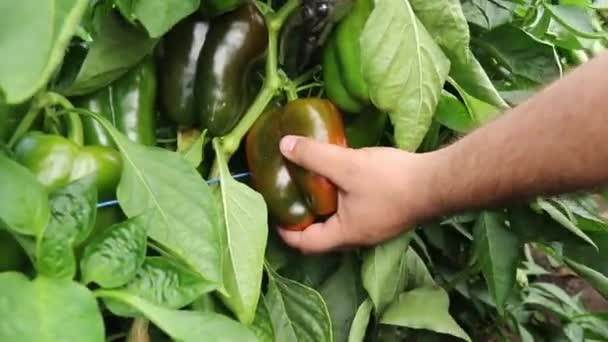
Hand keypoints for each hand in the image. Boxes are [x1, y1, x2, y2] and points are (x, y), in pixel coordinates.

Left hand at [277, 135, 439, 252]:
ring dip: (324, 209)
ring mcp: (375, 228)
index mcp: (345, 234)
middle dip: (303, 220)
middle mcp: (358, 238)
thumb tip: (284, 146)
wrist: (438, 182)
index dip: (285, 231)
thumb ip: (314, 156)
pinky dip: (342, 201)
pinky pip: (356, 214)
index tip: (274, 213)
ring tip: (312, 186)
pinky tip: (342, 179)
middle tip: (290, 197)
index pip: (305, 243)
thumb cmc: (391, 181)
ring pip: (340, 224)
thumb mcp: (346, 165)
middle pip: (322, 237)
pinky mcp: (387, 216)